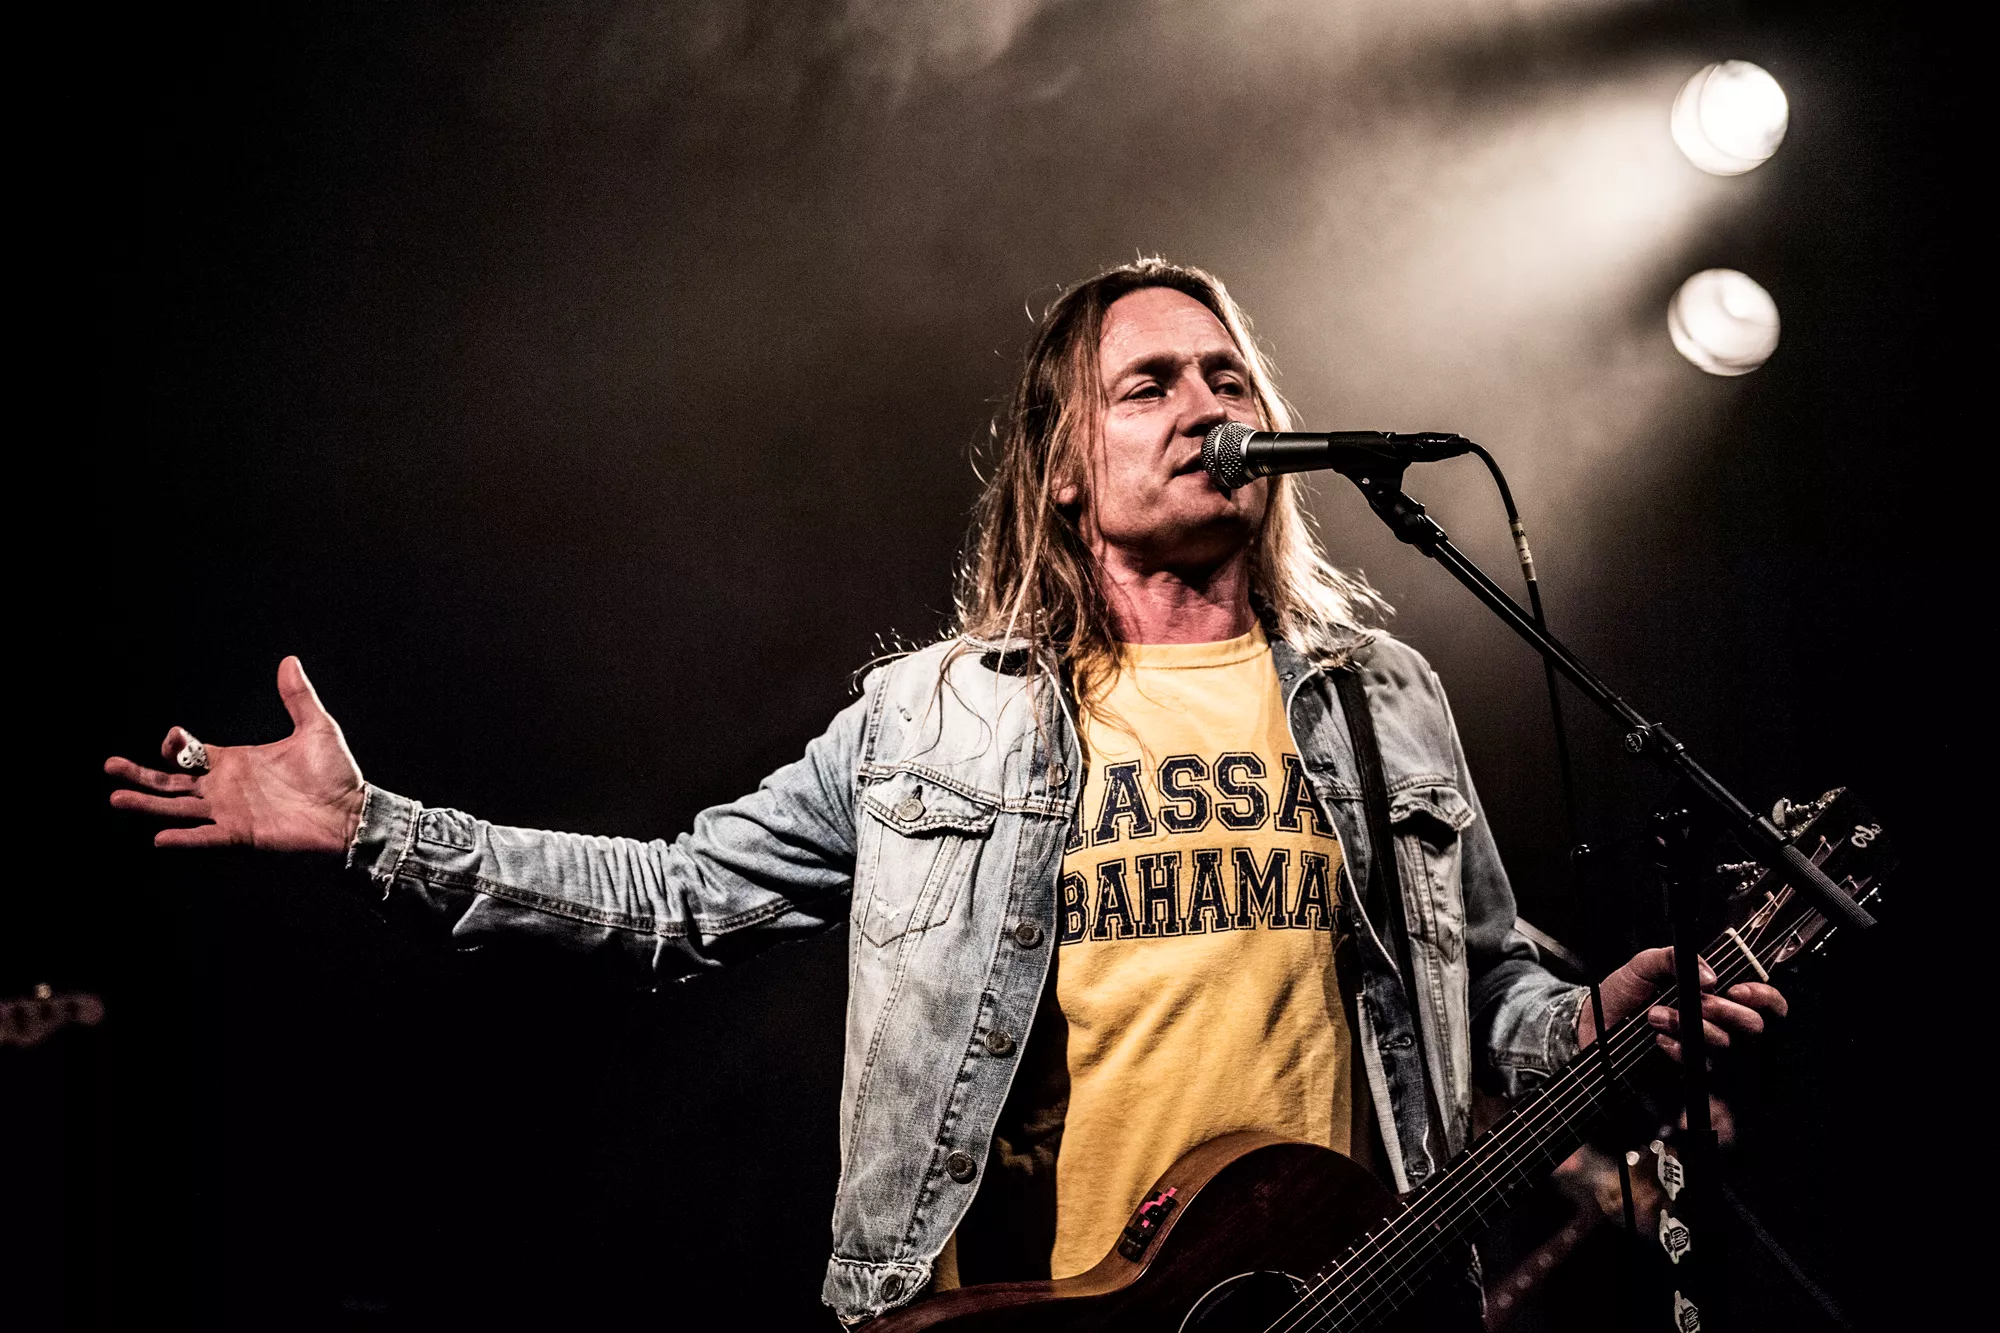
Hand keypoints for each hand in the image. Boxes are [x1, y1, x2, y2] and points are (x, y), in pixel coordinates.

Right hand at [106, 656, 366, 854]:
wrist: (352, 813)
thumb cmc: (336, 775)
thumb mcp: (316, 728)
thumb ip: (298, 697)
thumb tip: (289, 661)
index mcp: (236, 763)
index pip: (191, 754)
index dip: (176, 745)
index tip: (173, 737)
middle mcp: (226, 788)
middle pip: (172, 782)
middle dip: (141, 775)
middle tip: (110, 766)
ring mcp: (231, 813)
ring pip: (178, 808)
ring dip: (147, 804)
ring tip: (116, 798)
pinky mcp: (242, 835)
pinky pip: (206, 838)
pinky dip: (184, 838)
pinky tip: (160, 837)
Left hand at [1575, 945, 1787, 1061]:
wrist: (1593, 1027)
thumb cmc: (1623, 996)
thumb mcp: (1645, 965)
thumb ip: (1675, 958)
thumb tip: (1710, 976)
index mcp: (1718, 996)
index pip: (1766, 1001)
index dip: (1762, 996)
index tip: (1735, 990)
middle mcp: (1720, 1026)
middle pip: (1753, 1026)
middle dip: (1722, 1012)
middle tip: (1694, 1004)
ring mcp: (1709, 1054)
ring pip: (1727, 1048)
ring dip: (1693, 1028)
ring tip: (1656, 1016)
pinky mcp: (1693, 1078)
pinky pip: (1706, 1073)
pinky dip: (1683, 1053)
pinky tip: (1661, 1042)